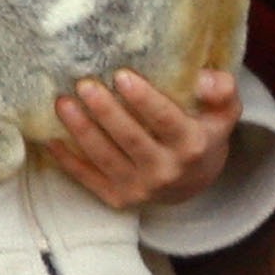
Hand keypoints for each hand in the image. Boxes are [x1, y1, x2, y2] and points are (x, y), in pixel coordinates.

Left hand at [51, 68, 241, 209]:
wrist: (193, 181)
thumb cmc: (203, 132)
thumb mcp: (224, 111)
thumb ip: (222, 90)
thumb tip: (203, 78)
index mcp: (191, 146)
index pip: (165, 120)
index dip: (143, 99)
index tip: (122, 75)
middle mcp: (166, 171)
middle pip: (130, 139)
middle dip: (105, 111)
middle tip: (84, 84)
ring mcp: (140, 188)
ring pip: (104, 157)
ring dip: (80, 130)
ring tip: (63, 103)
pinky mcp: (117, 199)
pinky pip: (88, 178)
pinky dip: (67, 159)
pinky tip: (51, 137)